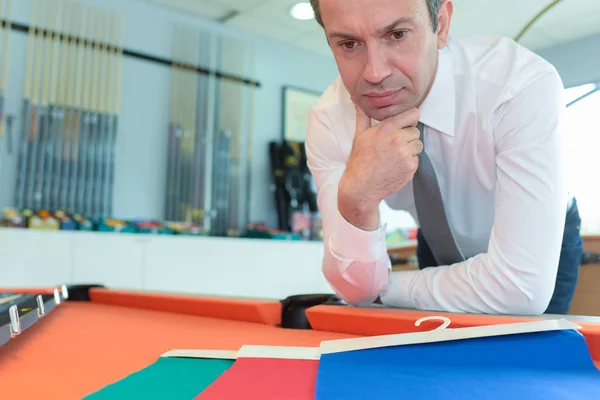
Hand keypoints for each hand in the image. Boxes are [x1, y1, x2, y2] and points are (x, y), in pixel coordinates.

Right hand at [338, 105, 422, 229]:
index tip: (404, 126)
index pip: (413, 114)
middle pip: (416, 131)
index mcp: (387, 128)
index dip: (409, 120)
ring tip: (395, 156)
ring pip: (418, 145)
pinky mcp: (410, 168)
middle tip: (394, 146)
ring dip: (410, 150)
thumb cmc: (359, 161)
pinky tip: (396, 167)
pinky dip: (409, 163)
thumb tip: (356, 99)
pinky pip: (417, 160)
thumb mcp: (359, 135)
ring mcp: (405, 154)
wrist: (361, 188)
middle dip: (408, 137)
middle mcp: (398, 139)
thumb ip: (363, 115)